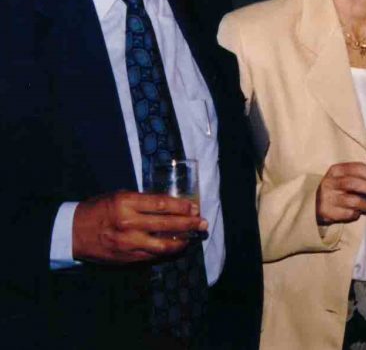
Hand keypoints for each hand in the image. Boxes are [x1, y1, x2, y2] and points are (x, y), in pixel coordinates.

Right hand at [72, 191, 206, 263]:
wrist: (72, 233)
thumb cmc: (98, 210)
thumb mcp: (118, 197)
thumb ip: (142, 201)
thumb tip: (170, 204)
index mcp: (126, 203)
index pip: (161, 204)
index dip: (181, 207)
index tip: (194, 207)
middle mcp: (128, 223)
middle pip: (167, 224)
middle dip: (189, 224)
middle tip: (202, 222)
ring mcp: (128, 243)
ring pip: (163, 244)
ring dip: (182, 241)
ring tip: (193, 236)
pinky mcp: (127, 257)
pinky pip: (153, 255)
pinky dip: (167, 251)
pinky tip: (176, 246)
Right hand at [315, 162, 365, 224]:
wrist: (315, 204)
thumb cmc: (336, 190)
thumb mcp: (344, 178)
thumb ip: (361, 177)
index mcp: (336, 170)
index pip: (357, 168)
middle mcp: (330, 182)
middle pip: (354, 183)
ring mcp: (327, 197)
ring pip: (352, 200)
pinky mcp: (327, 212)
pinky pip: (347, 213)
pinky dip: (357, 213)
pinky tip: (359, 212)